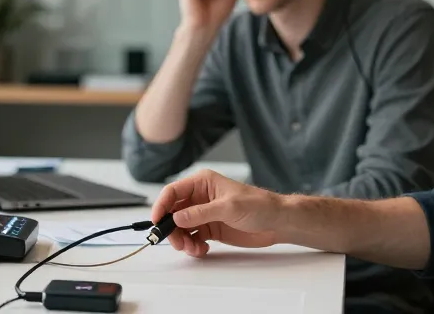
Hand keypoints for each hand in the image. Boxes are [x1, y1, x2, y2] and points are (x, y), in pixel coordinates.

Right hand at [151, 169, 281, 257]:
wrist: (277, 222)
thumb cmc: (258, 206)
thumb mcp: (228, 207)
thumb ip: (200, 213)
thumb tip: (176, 218)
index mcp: (202, 183)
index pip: (173, 192)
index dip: (161, 206)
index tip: (156, 222)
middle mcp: (200, 197)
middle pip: (173, 212)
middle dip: (171, 228)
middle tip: (177, 243)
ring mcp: (204, 214)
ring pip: (181, 227)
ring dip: (182, 240)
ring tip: (192, 249)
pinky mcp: (210, 228)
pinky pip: (192, 237)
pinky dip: (192, 246)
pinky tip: (202, 250)